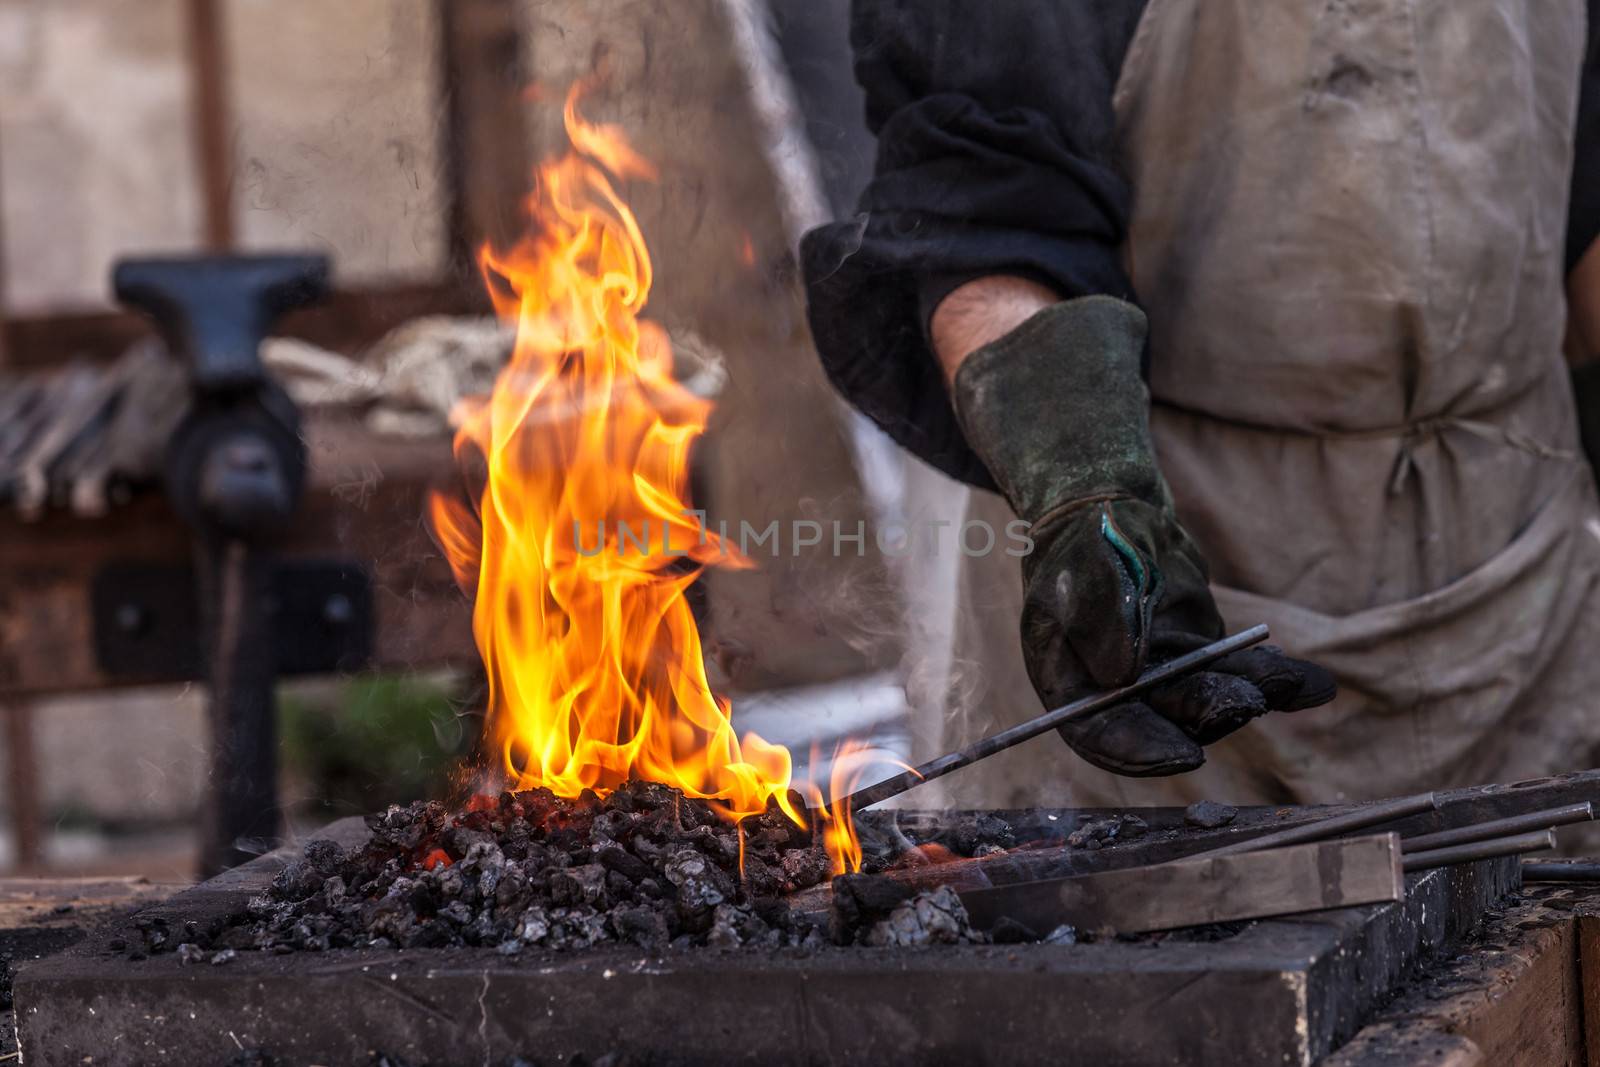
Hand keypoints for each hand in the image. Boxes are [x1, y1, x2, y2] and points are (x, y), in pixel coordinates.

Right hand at [1021, 496, 1332, 774]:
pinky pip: (1240, 675)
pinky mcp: (1204, 661)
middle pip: (1164, 723)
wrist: (1119, 517)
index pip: (1100, 733)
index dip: (1140, 751)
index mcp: (1073, 682)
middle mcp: (1119, 694)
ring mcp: (1164, 679)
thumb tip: (1123, 676)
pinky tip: (1312, 684)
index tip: (1185, 756)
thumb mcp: (1087, 569)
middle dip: (1208, 715)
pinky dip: (1276, 680)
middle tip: (1245, 702)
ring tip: (1288, 679)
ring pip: (1209, 700)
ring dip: (1249, 694)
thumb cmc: (1089, 542)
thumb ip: (1101, 617)